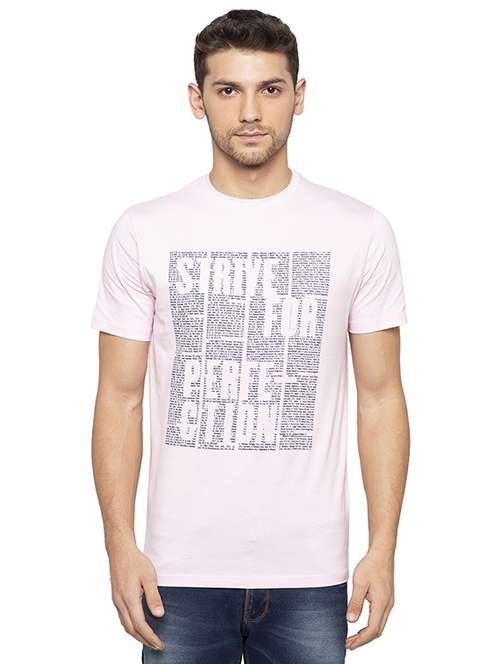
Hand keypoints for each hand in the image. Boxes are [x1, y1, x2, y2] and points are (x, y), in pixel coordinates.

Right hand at [107, 536, 165, 651]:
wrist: (120, 550)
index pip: (139, 625)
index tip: (160, 644)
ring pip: (125, 624)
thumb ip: (154, 597)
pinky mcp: (116, 597)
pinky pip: (123, 617)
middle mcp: (120, 602)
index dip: (150, 637)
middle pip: (131, 629)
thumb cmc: (135, 561)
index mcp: (129, 598)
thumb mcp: (149, 577)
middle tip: (157, 645)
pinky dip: (131, 625)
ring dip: (137, 634)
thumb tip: (159, 615)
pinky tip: (139, 624)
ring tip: (150, 638)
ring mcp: (116, 600)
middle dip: (144, 640)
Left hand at [345, 548, 394, 650]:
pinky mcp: (386, 599)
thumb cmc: (371, 565)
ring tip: (352, 637)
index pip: (372, 629)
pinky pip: (379, 617)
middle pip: (377, 631)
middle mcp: (387, 605)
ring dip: (366, 633)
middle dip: (363, 639)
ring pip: (379, 625)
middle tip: (348, 644)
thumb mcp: (359, 583)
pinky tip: (361, 624)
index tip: (349, 644)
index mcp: (381, 603)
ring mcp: (388, 603)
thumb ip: (355, 602)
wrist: (382, 553)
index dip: (360, 640)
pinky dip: (370, 625)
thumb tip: (351, 620)